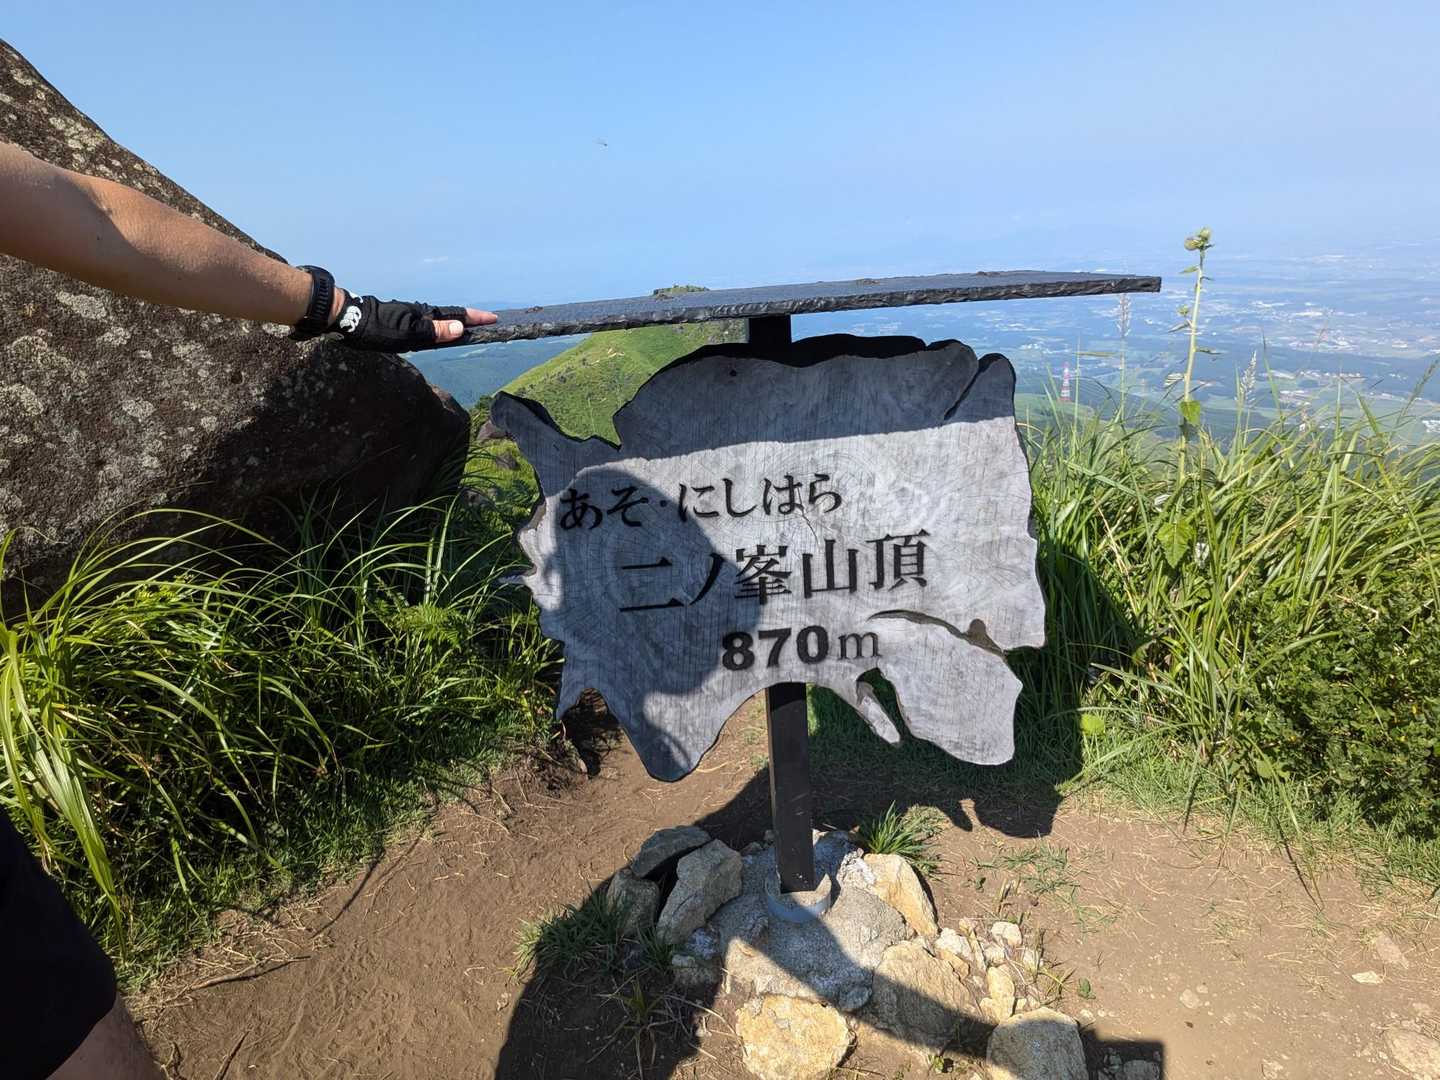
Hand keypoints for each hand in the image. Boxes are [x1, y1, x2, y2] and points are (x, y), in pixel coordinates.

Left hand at [328, 288, 497, 351]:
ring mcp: (409, 315)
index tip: (494, 319)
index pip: (457, 315)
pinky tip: (435, 332)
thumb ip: (434, 332)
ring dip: (453, 322)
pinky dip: (438, 326)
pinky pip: (426, 322)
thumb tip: (460, 329)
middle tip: (485, 323)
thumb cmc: (376, 329)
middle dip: (469, 319)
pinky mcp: (399, 319)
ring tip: (466, 329)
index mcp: (425, 315)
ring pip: (437, 318)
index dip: (475, 317)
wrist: (346, 317)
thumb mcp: (408, 334)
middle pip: (450, 315)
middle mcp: (419, 312)